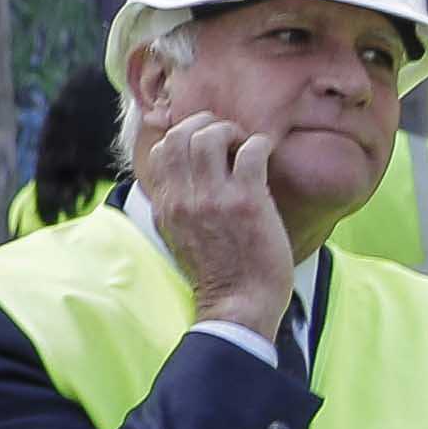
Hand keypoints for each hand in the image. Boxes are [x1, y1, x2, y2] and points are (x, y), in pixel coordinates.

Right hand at [134, 110, 295, 337]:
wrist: (238, 305)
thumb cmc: (218, 273)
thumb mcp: (181, 236)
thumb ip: (178, 206)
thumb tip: (182, 180)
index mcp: (166, 205)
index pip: (160, 150)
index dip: (184, 134)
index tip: (206, 142)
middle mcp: (183, 198)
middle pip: (180, 134)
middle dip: (207, 124)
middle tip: (230, 136)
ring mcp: (213, 198)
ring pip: (209, 136)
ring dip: (232, 130)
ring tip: (246, 144)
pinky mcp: (246, 202)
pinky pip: (250, 152)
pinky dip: (260, 143)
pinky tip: (266, 152)